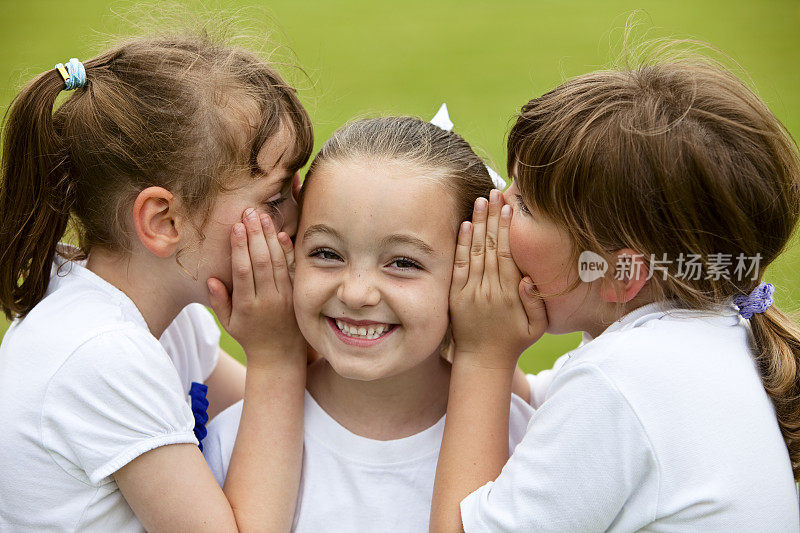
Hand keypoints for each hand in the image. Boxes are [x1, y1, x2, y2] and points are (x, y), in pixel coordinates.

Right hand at [207, 208, 303, 365]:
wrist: (280, 355)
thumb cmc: (249, 337)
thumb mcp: (228, 324)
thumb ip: (219, 301)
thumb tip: (211, 278)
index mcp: (247, 306)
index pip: (243, 271)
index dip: (239, 248)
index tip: (235, 227)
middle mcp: (268, 299)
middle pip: (261, 261)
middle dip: (254, 235)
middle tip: (249, 212)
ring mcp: (285, 296)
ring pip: (277, 261)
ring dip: (269, 237)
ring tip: (262, 217)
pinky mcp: (296, 293)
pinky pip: (292, 268)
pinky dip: (287, 250)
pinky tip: (281, 233)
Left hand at [449, 190, 547, 368]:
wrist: (482, 361)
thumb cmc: (514, 342)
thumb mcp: (536, 328)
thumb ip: (536, 303)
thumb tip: (529, 278)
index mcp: (509, 294)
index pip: (507, 253)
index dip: (508, 229)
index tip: (510, 207)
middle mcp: (488, 289)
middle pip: (491, 246)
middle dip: (493, 217)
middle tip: (495, 192)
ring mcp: (470, 291)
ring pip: (475, 251)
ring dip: (478, 223)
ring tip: (480, 200)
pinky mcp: (456, 295)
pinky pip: (458, 266)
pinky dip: (461, 245)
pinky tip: (465, 225)